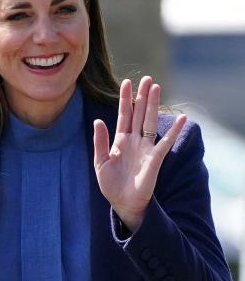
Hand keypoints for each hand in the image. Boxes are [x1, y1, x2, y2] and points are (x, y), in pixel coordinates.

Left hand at [93, 76, 186, 232]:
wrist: (122, 203)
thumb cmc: (111, 184)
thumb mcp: (100, 162)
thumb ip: (100, 142)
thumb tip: (97, 121)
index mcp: (121, 141)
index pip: (124, 115)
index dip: (125, 99)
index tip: (126, 82)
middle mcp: (135, 140)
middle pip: (139, 113)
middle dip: (142, 96)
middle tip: (146, 78)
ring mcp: (146, 148)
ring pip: (150, 121)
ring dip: (153, 105)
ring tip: (156, 87)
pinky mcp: (155, 159)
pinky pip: (165, 142)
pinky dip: (174, 131)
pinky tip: (182, 118)